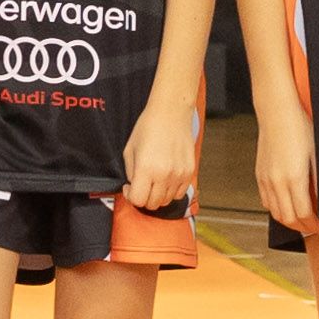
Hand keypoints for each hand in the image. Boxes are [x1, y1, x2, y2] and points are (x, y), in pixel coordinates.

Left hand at [124, 91, 204, 221]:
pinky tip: (165, 180)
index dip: (130, 196)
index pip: (138, 200)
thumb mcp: (129, 150)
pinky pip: (180, 194)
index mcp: (146, 169)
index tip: (130, 187)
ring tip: (153, 181)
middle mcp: (164, 175)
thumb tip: (134, 187)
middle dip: (143, 198)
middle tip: (141, 185)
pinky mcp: (189, 172)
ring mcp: (179, 175)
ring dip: (157, 196)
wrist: (171, 114)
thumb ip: (130, 173)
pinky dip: (171, 192)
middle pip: (153, 204)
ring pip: (167, 201)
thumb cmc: (148, 128)